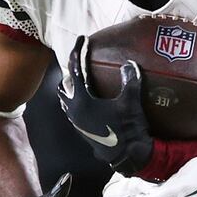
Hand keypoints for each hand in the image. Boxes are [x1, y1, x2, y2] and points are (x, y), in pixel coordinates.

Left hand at [58, 35, 152, 174]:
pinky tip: (90, 99)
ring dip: (73, 87)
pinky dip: (78, 99)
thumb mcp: (130, 102)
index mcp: (81, 101)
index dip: (78, 51)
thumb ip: (130, 81)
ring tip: (84, 79)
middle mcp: (74, 111)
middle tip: (83, 60)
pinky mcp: (82, 130)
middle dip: (72, 71)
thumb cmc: (127, 129)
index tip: (82, 39)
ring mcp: (76, 122)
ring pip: (66, 99)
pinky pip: (73, 109)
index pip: (76, 70)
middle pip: (65, 85)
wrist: (128, 157)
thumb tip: (130, 63)